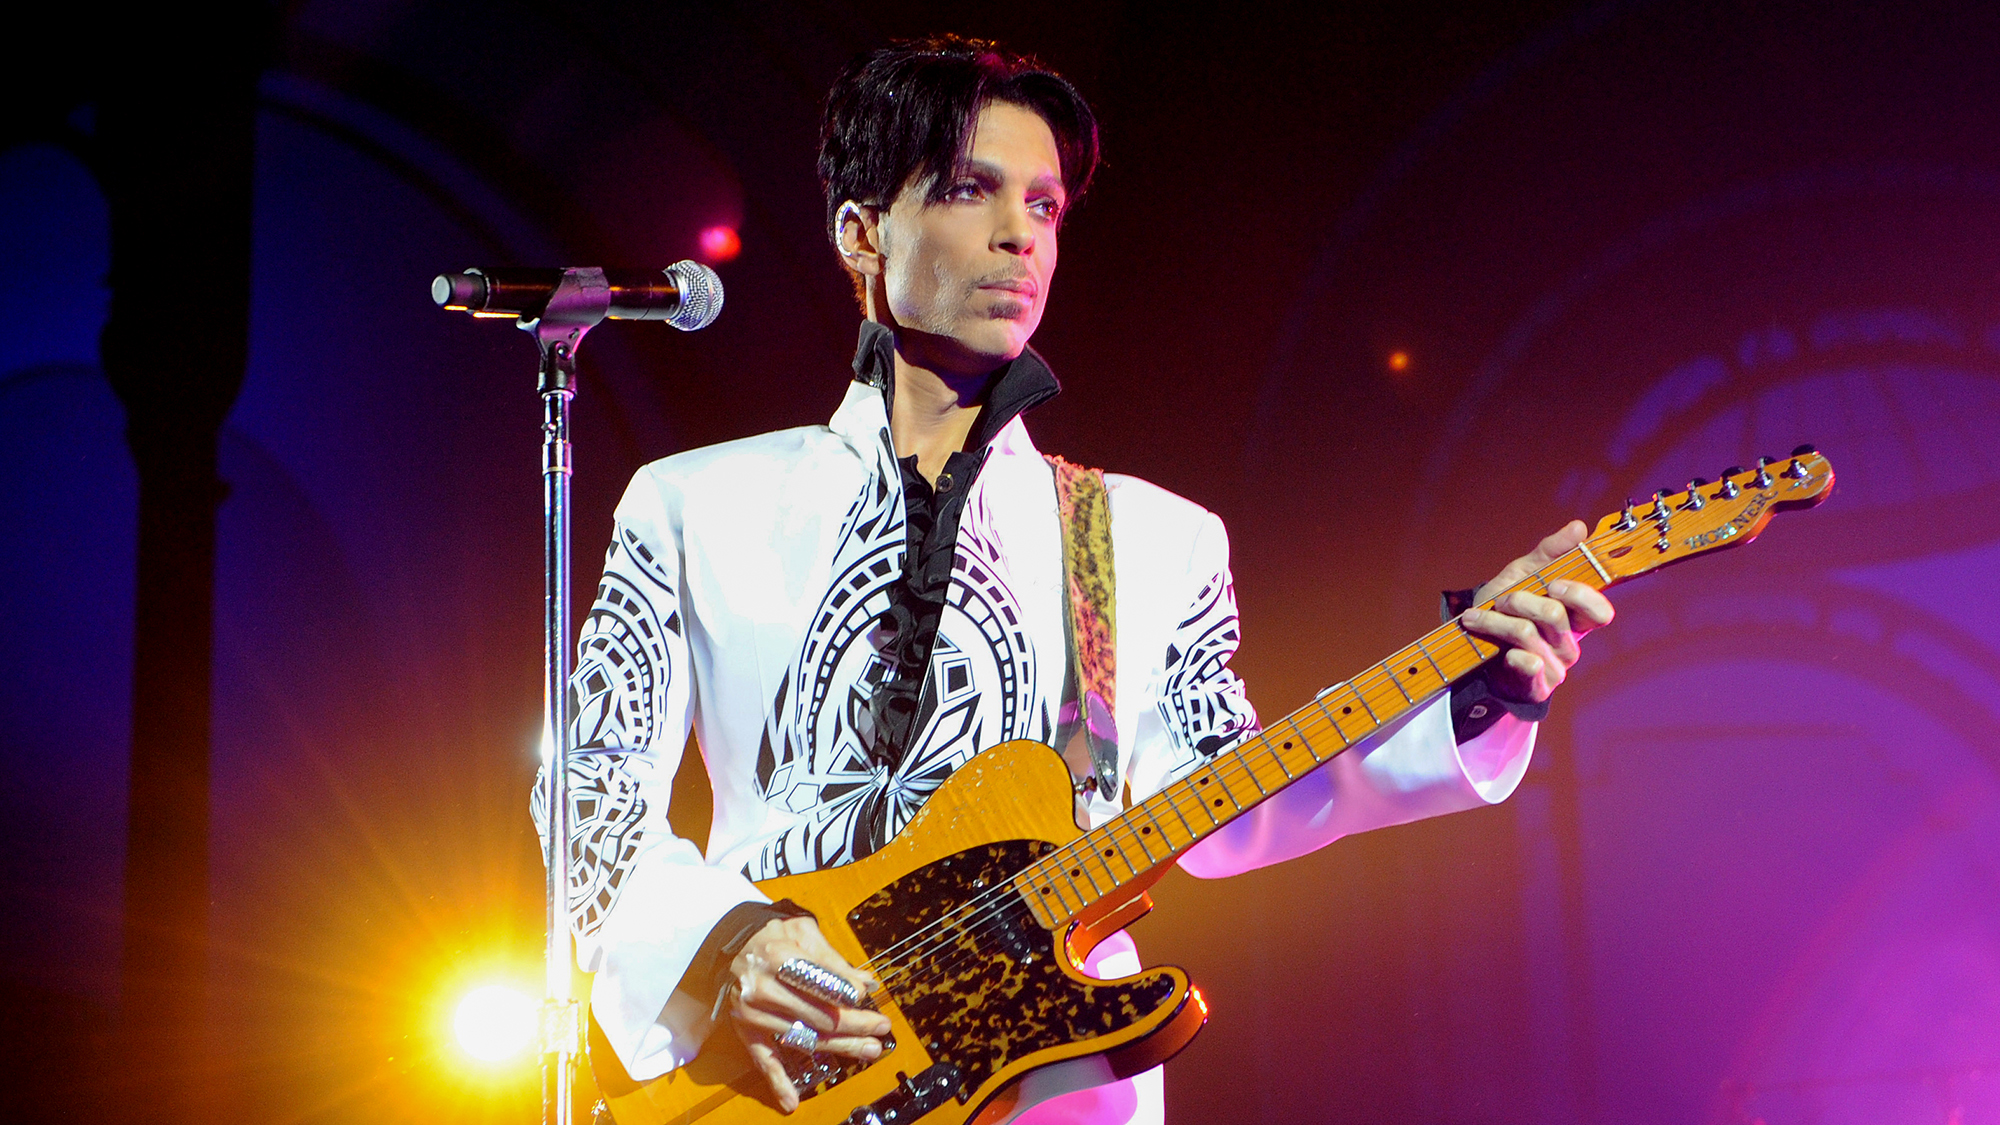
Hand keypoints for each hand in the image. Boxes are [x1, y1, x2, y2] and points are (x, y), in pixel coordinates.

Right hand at [721, 914, 890, 1112]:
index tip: (866, 997)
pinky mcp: (747, 1031)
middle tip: (880, 1028)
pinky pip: (763, 1059)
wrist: (732, 946)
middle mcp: (762, 987)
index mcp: (777, 956)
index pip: (817, 980)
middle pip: (816, 1014)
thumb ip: (832, 958)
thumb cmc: (773, 936)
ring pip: (803, 1037)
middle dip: (854, 1023)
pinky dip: (777, 1082)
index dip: (844, 991)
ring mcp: (753, 1013)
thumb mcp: (801, 932)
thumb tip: (865, 982)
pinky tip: (791, 1101)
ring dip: (839, 1047)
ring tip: (868, 1050)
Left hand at [1460, 520, 1615, 703]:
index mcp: (1575, 618)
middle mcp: (1571, 643)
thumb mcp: (1522, 575)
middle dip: (1520, 600)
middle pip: (1556, 615)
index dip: (1581, 595)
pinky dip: (1506, 651)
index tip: (1553, 583)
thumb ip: (1549, 553)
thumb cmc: (1504, 611)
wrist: (1472, 650)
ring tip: (1478, 617)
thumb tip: (1580, 527)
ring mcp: (1556, 667)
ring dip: (1496, 621)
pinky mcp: (1538, 686)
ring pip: (1529, 634)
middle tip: (1502, 598)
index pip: (1601, 611)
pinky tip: (1498, 651)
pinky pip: (1527, 663)